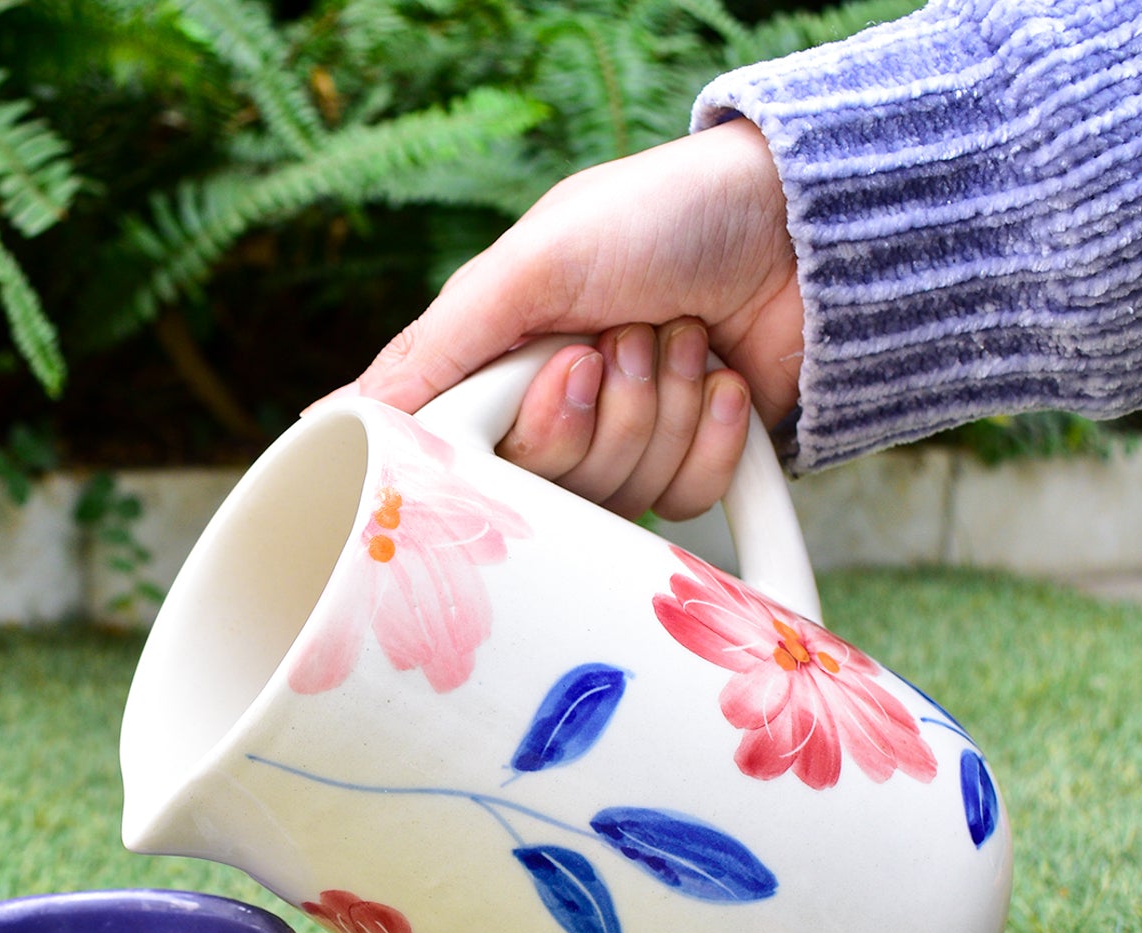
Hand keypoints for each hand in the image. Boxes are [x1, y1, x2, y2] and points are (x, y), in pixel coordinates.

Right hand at [353, 118, 802, 518]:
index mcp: (498, 361)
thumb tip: (339, 415)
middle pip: (544, 487)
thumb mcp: (534, 264)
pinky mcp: (685, 467)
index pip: (459, 449)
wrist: (802, 229)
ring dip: (661, 410)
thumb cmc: (662, 219)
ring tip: (682, 339)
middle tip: (625, 342)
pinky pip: (679, 504)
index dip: (520, 431)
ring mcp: (619, 444)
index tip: (562, 373)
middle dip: (601, 412)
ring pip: (615, 499)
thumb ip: (439, 346)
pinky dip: (709, 437)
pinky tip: (722, 379)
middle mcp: (551, 411)